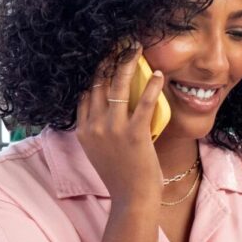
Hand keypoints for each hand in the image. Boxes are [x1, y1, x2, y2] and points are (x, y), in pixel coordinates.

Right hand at [76, 44, 163, 204]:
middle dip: (108, 58)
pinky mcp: (134, 134)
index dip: (95, 70)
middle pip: (99, 82)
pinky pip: (143, 103)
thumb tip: (105, 109)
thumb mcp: (99, 151)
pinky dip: (151, 86)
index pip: (86, 91)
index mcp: (84, 130)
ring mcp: (112, 130)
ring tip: (136, 47)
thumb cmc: (121, 176)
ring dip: (127, 63)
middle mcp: (94, 126)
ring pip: (117, 86)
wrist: (132, 199)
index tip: (104, 54)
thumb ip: (98, 129)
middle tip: (120, 41)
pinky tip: (158, 74)